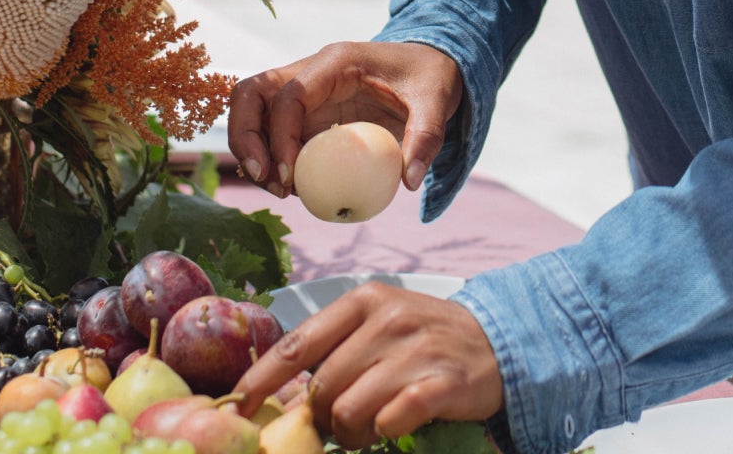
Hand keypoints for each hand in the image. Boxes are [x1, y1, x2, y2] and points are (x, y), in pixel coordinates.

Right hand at [227, 40, 463, 197]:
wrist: (431, 65)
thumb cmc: (431, 76)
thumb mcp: (437, 100)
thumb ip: (426, 136)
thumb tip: (409, 181)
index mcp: (337, 61)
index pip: (289, 93)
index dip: (280, 135)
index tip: (290, 176)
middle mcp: (312, 71)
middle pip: (251, 93)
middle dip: (246, 138)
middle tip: (268, 181)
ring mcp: (305, 90)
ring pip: (253, 110)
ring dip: (252, 150)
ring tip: (280, 190)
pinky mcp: (308, 110)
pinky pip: (272, 130)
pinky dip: (270, 157)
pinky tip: (292, 187)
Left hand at [233, 283, 503, 446]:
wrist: (497, 342)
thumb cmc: (424, 339)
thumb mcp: (379, 325)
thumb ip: (336, 348)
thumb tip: (278, 391)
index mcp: (365, 301)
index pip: (298, 343)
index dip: (260, 380)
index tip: (236, 408)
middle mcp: (389, 318)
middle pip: (324, 387)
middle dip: (325, 417)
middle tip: (344, 423)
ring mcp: (417, 349)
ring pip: (352, 410)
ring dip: (353, 432)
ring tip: (370, 426)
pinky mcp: (442, 381)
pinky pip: (391, 420)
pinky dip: (386, 430)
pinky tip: (397, 421)